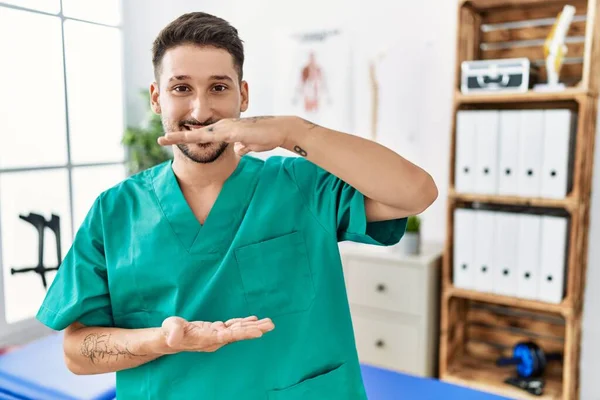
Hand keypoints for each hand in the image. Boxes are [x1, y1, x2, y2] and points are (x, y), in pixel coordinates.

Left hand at [156, 116, 295, 155]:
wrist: (280, 131)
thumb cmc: (267, 137)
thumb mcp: (251, 144)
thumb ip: (243, 146)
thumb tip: (238, 150)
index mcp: (226, 129)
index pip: (202, 134)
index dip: (188, 137)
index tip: (174, 140)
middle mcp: (223, 125)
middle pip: (195, 132)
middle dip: (178, 136)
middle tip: (160, 140)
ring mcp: (226, 127)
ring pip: (199, 133)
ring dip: (182, 137)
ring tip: (164, 139)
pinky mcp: (232, 131)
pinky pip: (211, 136)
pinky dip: (196, 138)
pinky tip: (185, 139)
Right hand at [159, 315, 273, 353]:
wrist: (170, 340)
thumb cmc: (170, 333)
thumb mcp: (170, 329)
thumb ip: (173, 332)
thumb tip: (173, 337)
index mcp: (208, 339)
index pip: (229, 336)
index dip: (244, 333)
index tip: (258, 332)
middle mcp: (216, 339)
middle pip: (239, 334)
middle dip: (255, 329)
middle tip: (271, 325)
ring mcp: (217, 335)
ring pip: (238, 330)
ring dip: (253, 326)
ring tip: (268, 322)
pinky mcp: (216, 330)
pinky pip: (233, 326)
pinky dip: (244, 323)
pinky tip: (253, 320)